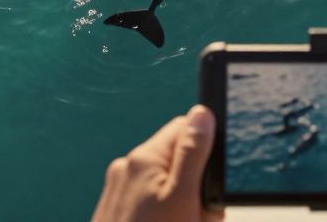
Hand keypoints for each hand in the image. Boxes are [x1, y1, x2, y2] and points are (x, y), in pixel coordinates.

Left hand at [91, 105, 220, 221]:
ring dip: (183, 206)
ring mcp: (120, 190)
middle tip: (197, 217)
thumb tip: (202, 114)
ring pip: (168, 186)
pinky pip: (152, 204)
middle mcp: (128, 168)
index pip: (186, 128)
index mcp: (145, 157)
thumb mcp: (182, 198)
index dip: (206, 152)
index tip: (208, 181)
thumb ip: (193, 152)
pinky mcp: (117, 210)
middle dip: (196, 186)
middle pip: (178, 160)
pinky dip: (166, 217)